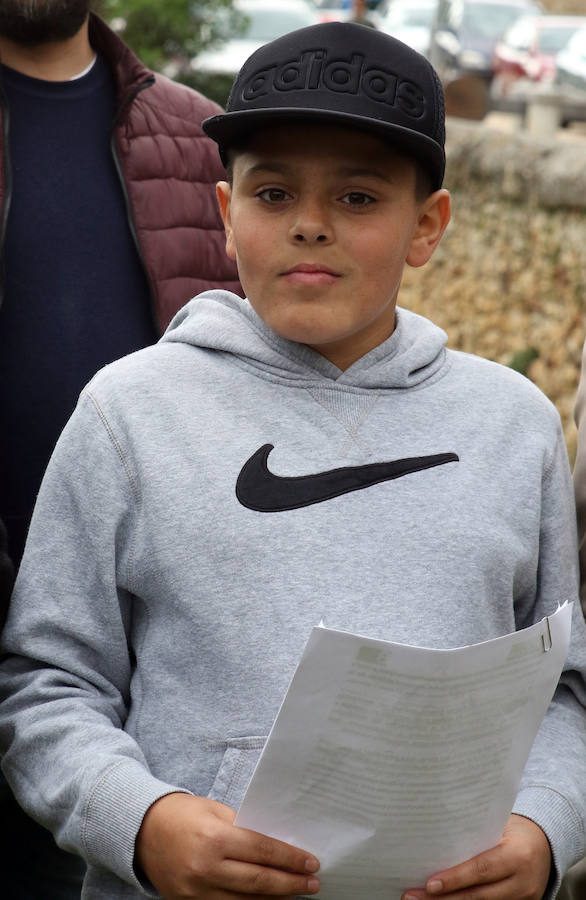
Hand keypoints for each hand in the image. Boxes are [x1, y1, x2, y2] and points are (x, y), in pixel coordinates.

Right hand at [135, 792, 320, 898]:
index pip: (262, 851)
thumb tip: (277, 845)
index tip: (311, 862)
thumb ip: (244, 828)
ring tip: (295, 893)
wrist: (141, 830)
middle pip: (258, 882)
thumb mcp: (215, 811)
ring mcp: (196, 892)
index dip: (290, 859)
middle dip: (290, 884)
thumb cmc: (182, 814)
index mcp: (214, 838)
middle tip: (313, 883)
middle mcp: (206, 868)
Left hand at [401, 814, 550, 899]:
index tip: (429, 884)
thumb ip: (474, 836)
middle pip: (477, 896)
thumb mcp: (499, 826)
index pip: (481, 869)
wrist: (545, 844)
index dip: (454, 879)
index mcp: (517, 855)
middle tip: (411, 896)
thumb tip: (435, 840)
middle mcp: (522, 883)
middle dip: (442, 898)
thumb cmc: (514, 829)